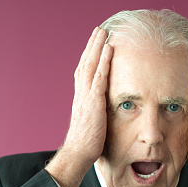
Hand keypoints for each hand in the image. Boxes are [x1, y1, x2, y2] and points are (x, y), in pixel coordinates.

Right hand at [46, 27, 112, 186]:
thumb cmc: (87, 142)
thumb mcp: (91, 122)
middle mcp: (81, 94)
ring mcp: (86, 97)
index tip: (95, 44)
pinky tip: (109, 50)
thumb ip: (96, 111)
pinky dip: (103, 62)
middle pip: (85, 63)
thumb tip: (104, 109)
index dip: (89, 57)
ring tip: (103, 33)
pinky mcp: (93, 103)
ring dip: (97, 47)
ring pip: (90, 66)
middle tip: (99, 31)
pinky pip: (99, 77)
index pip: (83, 72)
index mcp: (81, 98)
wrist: (78, 153)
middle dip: (92, 46)